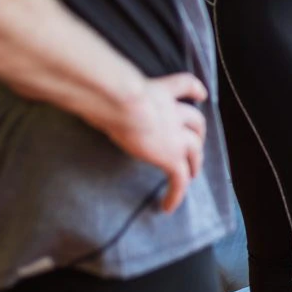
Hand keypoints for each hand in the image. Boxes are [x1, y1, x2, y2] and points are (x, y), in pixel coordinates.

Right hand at [105, 74, 208, 212]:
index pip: (184, 85)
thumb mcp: (115, 85)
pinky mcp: (171, 157)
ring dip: (195, 162)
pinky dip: (176, 194)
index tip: (201, 94)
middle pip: (196, 121)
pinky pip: (179, 179)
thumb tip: (89, 91)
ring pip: (195, 150)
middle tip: (195, 145)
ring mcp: (176, 135)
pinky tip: (168, 207)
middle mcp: (173, 111)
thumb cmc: (111, 90)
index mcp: (160, 91)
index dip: (194, 90)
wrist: (123, 101)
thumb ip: (112, 89)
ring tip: (192, 174)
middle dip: (197, 134)